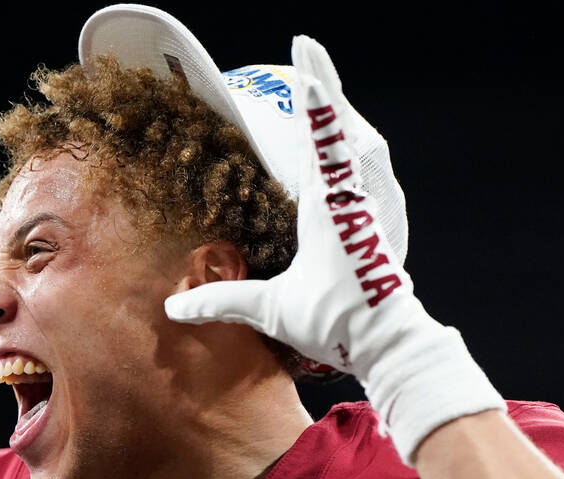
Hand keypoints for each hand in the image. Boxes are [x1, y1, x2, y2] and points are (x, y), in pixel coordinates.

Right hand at [166, 36, 502, 463]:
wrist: (390, 342)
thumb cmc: (340, 321)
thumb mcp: (277, 311)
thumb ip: (224, 301)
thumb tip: (173, 304)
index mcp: (330, 206)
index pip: (321, 136)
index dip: (313, 92)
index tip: (305, 50)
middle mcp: (349, 196)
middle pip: (340, 127)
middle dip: (323, 88)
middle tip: (308, 50)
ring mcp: (361, 205)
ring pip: (353, 144)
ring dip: (335, 114)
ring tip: (317, 89)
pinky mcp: (365, 218)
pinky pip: (354, 167)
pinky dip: (340, 144)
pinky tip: (330, 148)